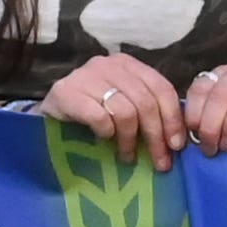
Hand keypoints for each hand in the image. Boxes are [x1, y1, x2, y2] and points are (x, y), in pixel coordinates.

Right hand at [38, 48, 191, 161]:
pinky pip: (99, 117)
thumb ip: (148, 112)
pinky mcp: (65, 91)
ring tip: (128, 156)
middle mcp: (109, 64)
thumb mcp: (124, 105)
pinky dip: (106, 132)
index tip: (176, 145)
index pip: (161, 88)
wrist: (50, 113)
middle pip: (146, 102)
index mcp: (129, 65)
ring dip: (130, 139)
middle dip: (156, 136)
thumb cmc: (92, 111)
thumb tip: (176, 140)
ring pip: (125, 111)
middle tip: (159, 162)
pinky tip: (104, 139)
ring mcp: (86, 75)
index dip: (173, 118)